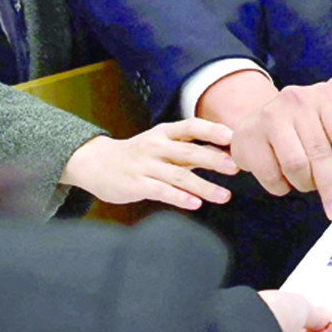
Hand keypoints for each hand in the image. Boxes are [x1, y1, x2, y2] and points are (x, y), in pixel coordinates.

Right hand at [61, 118, 236, 208]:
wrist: (96, 163)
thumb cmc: (138, 155)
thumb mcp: (161, 143)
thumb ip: (189, 148)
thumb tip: (226, 151)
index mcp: (164, 133)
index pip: (191, 127)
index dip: (211, 130)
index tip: (231, 136)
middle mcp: (155, 146)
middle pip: (188, 152)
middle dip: (214, 159)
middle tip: (236, 167)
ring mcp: (145, 166)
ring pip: (179, 176)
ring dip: (204, 186)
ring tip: (224, 196)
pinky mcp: (137, 185)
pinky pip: (162, 192)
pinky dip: (180, 198)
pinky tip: (196, 204)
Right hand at [231, 65, 331, 221]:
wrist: (257, 122)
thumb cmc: (298, 129)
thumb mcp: (326, 128)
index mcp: (324, 96)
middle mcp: (297, 100)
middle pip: (320, 153)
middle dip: (331, 187)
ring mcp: (270, 116)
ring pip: (296, 165)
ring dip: (305, 183)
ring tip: (306, 182)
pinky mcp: (249, 136)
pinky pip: (272, 175)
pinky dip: (282, 185)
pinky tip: (284, 177)